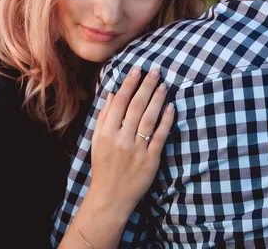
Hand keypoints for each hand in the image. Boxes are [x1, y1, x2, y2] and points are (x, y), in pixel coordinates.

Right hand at [88, 66, 174, 216]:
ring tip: (163, 85)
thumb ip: (104, 117)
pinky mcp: (150, 160)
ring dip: (157, 100)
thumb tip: (111, 94)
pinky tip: (171, 108)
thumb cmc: (103, 166)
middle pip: (136, 107)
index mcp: (106, 133)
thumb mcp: (97, 141)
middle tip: (154, 71)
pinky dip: (166, 122)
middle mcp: (121, 139)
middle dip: (146, 86)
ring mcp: (137, 150)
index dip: (128, 84)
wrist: (111, 196)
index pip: (119, 102)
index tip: (136, 70)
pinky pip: (160, 137)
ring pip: (149, 119)